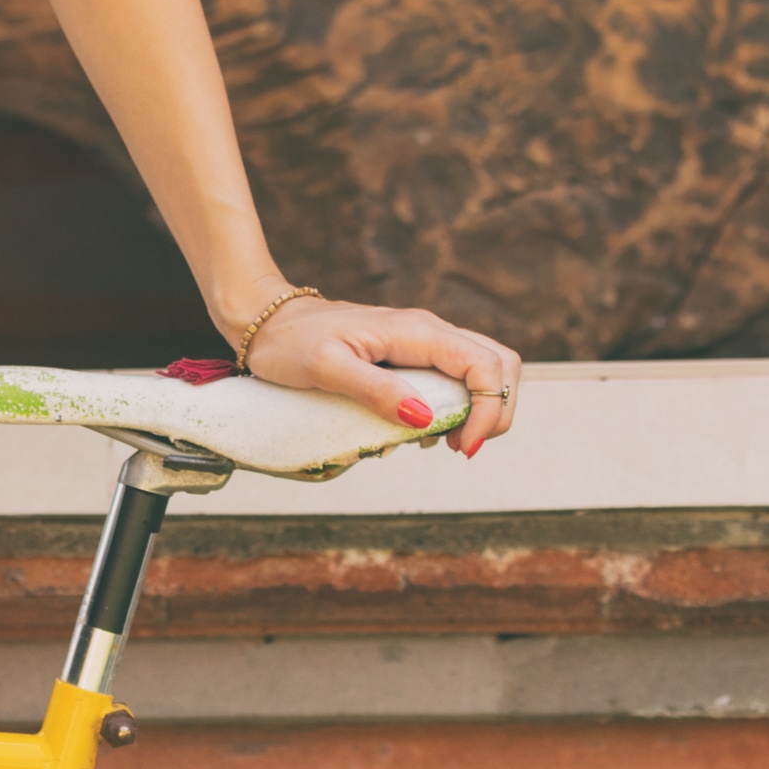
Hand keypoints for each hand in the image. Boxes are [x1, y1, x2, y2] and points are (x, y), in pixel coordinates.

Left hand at [236, 297, 521, 458]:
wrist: (268, 321)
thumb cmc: (290, 343)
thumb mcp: (327, 369)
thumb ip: (376, 391)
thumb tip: (424, 419)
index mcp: (418, 332)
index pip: (486, 365)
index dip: (489, 409)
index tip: (462, 448)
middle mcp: (429, 332)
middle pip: (499, 364)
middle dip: (495, 411)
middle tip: (462, 447)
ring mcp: (422, 342)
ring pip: (482, 369)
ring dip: (479, 410)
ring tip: (444, 443)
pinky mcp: (411, 355)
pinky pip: (454, 377)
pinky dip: (457, 406)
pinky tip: (425, 431)